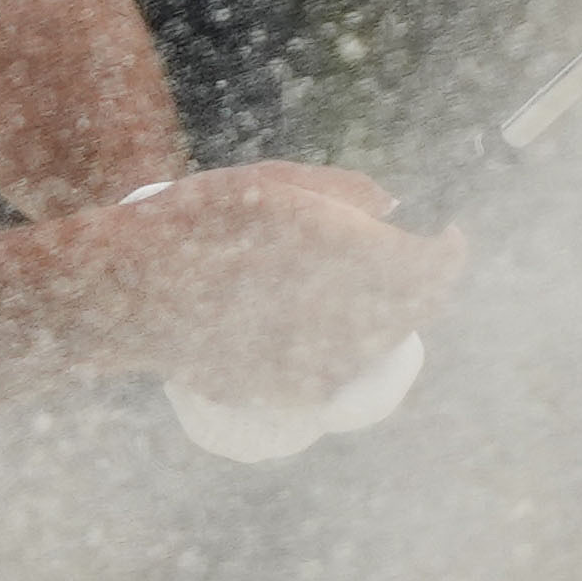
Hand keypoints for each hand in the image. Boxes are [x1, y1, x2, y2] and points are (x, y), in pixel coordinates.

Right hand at [114, 162, 461, 416]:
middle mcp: (347, 320)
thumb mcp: (275, 184)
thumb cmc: (200, 223)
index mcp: (352, 259)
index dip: (450, 248)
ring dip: (381, 312)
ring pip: (381, 343)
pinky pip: (338, 368)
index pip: (438, 268)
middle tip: (397, 253)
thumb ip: (347, 194)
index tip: (445, 231)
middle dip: (417, 279)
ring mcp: (322, 366)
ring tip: (337, 281)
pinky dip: (339, 344)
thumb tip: (393, 208)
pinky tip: (299, 316)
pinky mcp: (294, 396)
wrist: (131, 293)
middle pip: (416, 309)